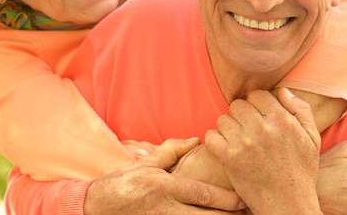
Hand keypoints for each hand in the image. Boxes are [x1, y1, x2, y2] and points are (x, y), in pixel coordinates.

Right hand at [84, 137, 245, 214]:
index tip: (244, 200)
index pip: (202, 195)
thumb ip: (173, 150)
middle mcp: (165, 208)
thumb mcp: (148, 163)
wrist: (97, 206)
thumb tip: (196, 139)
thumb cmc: (125, 183)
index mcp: (165, 186)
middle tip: (249, 214)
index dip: (226, 199)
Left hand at [205, 88, 321, 214]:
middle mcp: (262, 128)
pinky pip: (211, 136)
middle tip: (247, 128)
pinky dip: (215, 141)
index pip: (257, 94)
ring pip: (223, 119)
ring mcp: (244, 143)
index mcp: (282, 120)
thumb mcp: (312, 138)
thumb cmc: (301, 172)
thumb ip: (300, 109)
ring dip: (228, 128)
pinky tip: (225, 148)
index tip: (258, 116)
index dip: (256, 104)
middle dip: (241, 115)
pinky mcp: (229, 158)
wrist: (289, 204)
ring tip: (237, 140)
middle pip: (238, 104)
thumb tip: (282, 90)